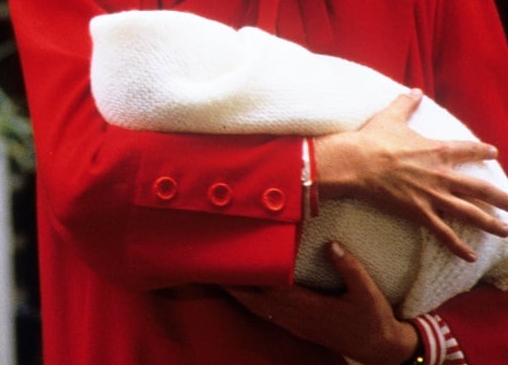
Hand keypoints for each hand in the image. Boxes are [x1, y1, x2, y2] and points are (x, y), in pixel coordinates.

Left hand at [227, 241, 417, 364]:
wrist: (380, 349)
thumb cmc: (373, 318)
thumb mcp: (367, 291)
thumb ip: (349, 267)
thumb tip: (331, 244)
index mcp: (309, 307)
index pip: (271, 289)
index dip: (251, 275)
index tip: (233, 260)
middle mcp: (296, 317)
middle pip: (255, 300)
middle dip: (233, 285)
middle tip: (212, 266)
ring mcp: (295, 324)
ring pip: (258, 309)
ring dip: (239, 293)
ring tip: (221, 275)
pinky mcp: (297, 327)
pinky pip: (266, 314)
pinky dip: (251, 302)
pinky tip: (244, 292)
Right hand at [315, 90, 507, 259]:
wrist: (356, 162)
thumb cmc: (372, 139)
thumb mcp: (390, 117)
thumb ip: (406, 104)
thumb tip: (415, 90)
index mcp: (437, 150)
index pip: (469, 150)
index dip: (483, 151)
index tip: (494, 152)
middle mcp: (442, 174)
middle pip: (481, 188)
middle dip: (503, 198)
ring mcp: (433, 195)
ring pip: (470, 213)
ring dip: (492, 223)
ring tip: (507, 231)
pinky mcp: (420, 212)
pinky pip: (444, 232)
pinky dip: (458, 246)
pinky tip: (471, 256)